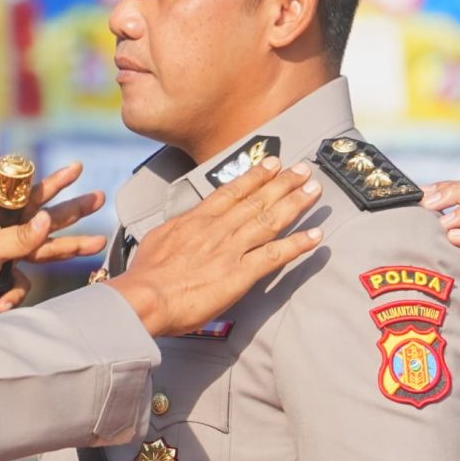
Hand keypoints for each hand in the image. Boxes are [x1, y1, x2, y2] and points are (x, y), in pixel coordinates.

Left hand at [0, 163, 107, 317]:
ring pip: (41, 251)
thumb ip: (20, 238)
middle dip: (73, 212)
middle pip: (44, 219)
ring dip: (66, 251)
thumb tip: (48, 220)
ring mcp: (2, 253)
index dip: (57, 182)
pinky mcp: (0, 276)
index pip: (30, 194)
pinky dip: (13, 294)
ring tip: (96, 245)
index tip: (78, 168)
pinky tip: (0, 302)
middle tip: (99, 198)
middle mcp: (0, 229)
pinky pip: (21, 282)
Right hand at [108, 161, 323, 338]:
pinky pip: (275, 255)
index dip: (255, 176)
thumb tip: (183, 227)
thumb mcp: (158, 240)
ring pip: (270, 220)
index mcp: (196, 219)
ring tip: (314, 191)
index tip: (272, 163)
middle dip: (283, 182)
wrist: (144, 297)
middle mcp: (218, 229)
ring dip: (295, 203)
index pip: (231, 191)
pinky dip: (298, 244)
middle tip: (303, 170)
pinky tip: (315, 236)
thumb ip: (178, 231)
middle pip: (257, 200)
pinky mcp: (240, 274)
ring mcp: (231, 249)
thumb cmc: (145, 276)